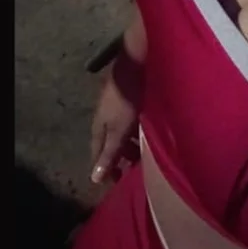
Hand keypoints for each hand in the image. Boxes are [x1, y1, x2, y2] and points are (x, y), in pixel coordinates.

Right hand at [90, 71, 139, 185]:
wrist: (136, 65)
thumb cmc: (125, 101)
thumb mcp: (118, 132)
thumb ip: (109, 154)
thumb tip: (94, 179)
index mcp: (99, 127)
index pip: (98, 154)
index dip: (106, 169)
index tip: (116, 183)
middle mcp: (106, 118)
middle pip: (112, 143)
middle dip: (122, 158)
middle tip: (137, 171)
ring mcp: (119, 108)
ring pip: (124, 132)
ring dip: (133, 144)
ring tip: (148, 155)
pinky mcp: (132, 99)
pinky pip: (134, 122)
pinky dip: (140, 131)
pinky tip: (153, 134)